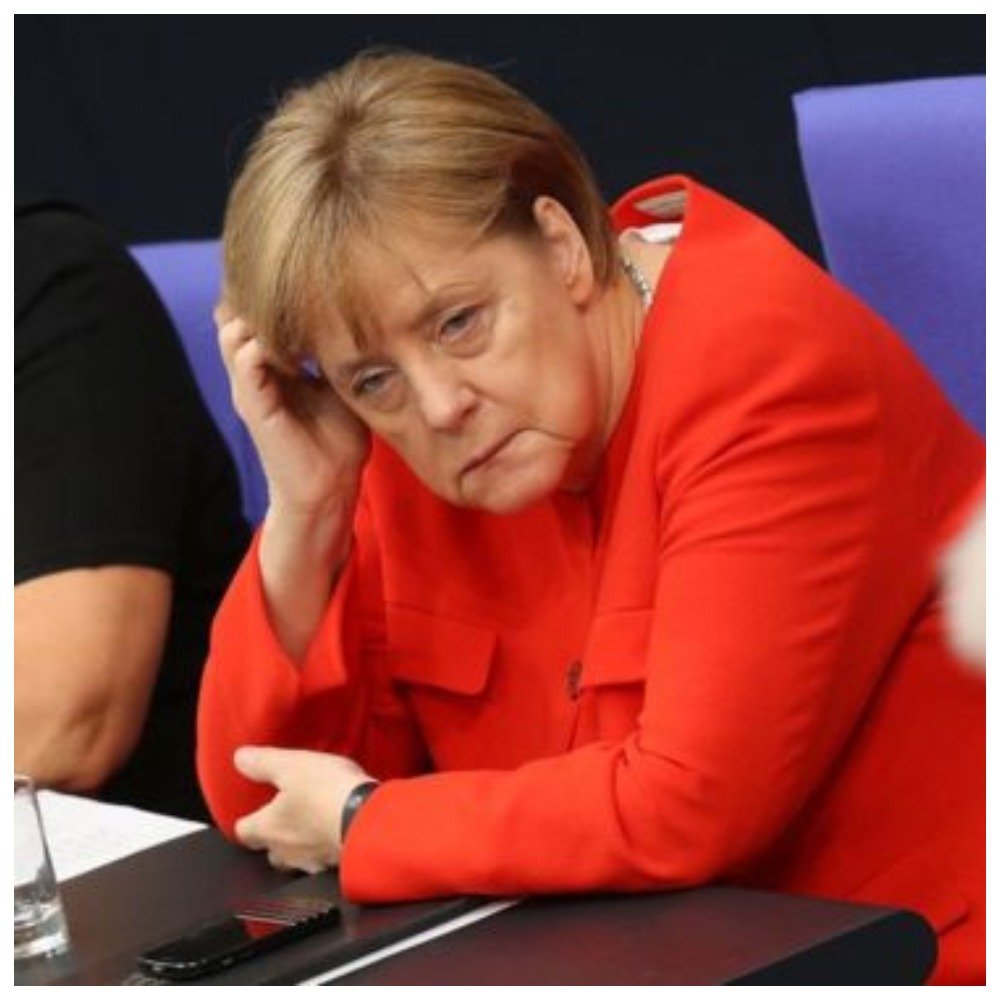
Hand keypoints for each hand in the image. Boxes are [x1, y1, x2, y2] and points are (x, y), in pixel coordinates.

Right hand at [216, 306, 370, 516]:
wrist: (331, 487)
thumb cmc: (338, 441)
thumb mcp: (341, 385)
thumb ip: (335, 352)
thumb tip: (360, 317)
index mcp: (271, 365)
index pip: (253, 313)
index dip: (270, 292)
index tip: (305, 279)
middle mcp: (253, 372)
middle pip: (234, 313)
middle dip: (261, 297)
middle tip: (298, 291)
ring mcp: (249, 387)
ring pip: (232, 329)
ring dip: (262, 318)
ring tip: (299, 319)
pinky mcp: (253, 405)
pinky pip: (245, 360)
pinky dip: (267, 344)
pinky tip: (300, 349)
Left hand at [232, 746, 374, 872]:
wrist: (369, 821)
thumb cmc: (327, 793)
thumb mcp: (292, 766)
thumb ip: (263, 763)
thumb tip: (239, 758)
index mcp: (268, 828)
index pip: (243, 832)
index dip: (246, 820)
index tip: (251, 812)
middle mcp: (285, 851)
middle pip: (269, 850)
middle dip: (274, 836)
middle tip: (284, 817)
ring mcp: (312, 862)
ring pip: (296, 858)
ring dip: (301, 844)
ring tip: (312, 825)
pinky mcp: (336, 865)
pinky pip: (323, 860)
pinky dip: (325, 848)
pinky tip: (335, 833)